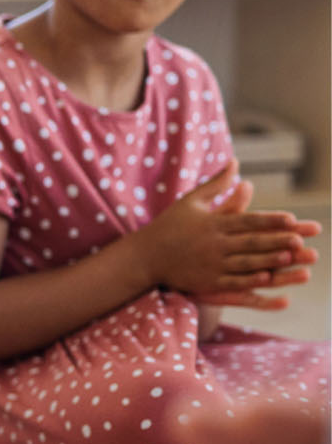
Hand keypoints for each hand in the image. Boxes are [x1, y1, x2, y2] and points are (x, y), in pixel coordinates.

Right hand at [133, 159, 319, 300]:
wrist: (143, 256)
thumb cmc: (169, 226)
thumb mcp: (191, 201)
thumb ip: (216, 184)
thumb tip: (235, 162)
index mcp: (212, 223)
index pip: (247, 221)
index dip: (271, 220)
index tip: (292, 219)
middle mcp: (213, 243)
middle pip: (251, 241)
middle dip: (276, 240)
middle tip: (301, 239)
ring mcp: (210, 264)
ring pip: (245, 262)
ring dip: (269, 260)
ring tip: (290, 257)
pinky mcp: (206, 281)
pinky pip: (232, 281)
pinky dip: (250, 280)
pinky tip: (266, 278)